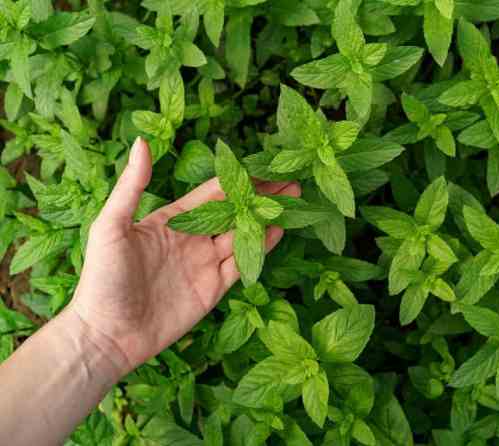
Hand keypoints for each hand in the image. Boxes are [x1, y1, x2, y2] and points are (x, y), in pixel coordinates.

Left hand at [66, 138, 299, 375]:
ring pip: (242, 235)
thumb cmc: (102, 279)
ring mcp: (204, 264)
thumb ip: (132, 187)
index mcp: (171, 220)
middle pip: (234, 211)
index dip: (238, 178)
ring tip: (292, 200)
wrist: (106, 336)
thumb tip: (142, 142)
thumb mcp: (111, 227)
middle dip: (261, 196)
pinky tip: (278, 231)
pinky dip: (261, 248)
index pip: (212, 193)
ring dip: (266, 218)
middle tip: (290, 179)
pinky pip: (242, 264)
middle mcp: (191, 239)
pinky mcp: (213, 289)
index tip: (263, 163)